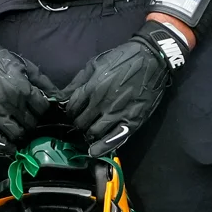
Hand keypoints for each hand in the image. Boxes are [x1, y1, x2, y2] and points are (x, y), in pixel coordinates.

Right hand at [0, 20, 54, 153]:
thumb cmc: (0, 60)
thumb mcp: (25, 66)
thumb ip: (44, 82)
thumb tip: (60, 98)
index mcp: (22, 89)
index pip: (42, 109)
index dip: (43, 109)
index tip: (39, 109)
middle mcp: (10, 103)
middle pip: (31, 123)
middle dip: (33, 122)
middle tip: (30, 120)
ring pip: (16, 134)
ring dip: (21, 134)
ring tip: (21, 130)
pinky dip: (3, 147)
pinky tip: (10, 147)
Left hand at [58, 23, 181, 156]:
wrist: (151, 58)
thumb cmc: (122, 59)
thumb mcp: (95, 64)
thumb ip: (77, 82)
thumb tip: (60, 97)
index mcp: (92, 88)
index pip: (72, 108)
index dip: (69, 112)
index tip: (72, 113)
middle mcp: (102, 103)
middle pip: (81, 122)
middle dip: (78, 124)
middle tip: (80, 124)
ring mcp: (117, 114)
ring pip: (94, 133)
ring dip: (88, 135)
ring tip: (88, 134)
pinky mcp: (132, 121)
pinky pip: (114, 139)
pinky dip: (102, 147)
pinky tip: (94, 152)